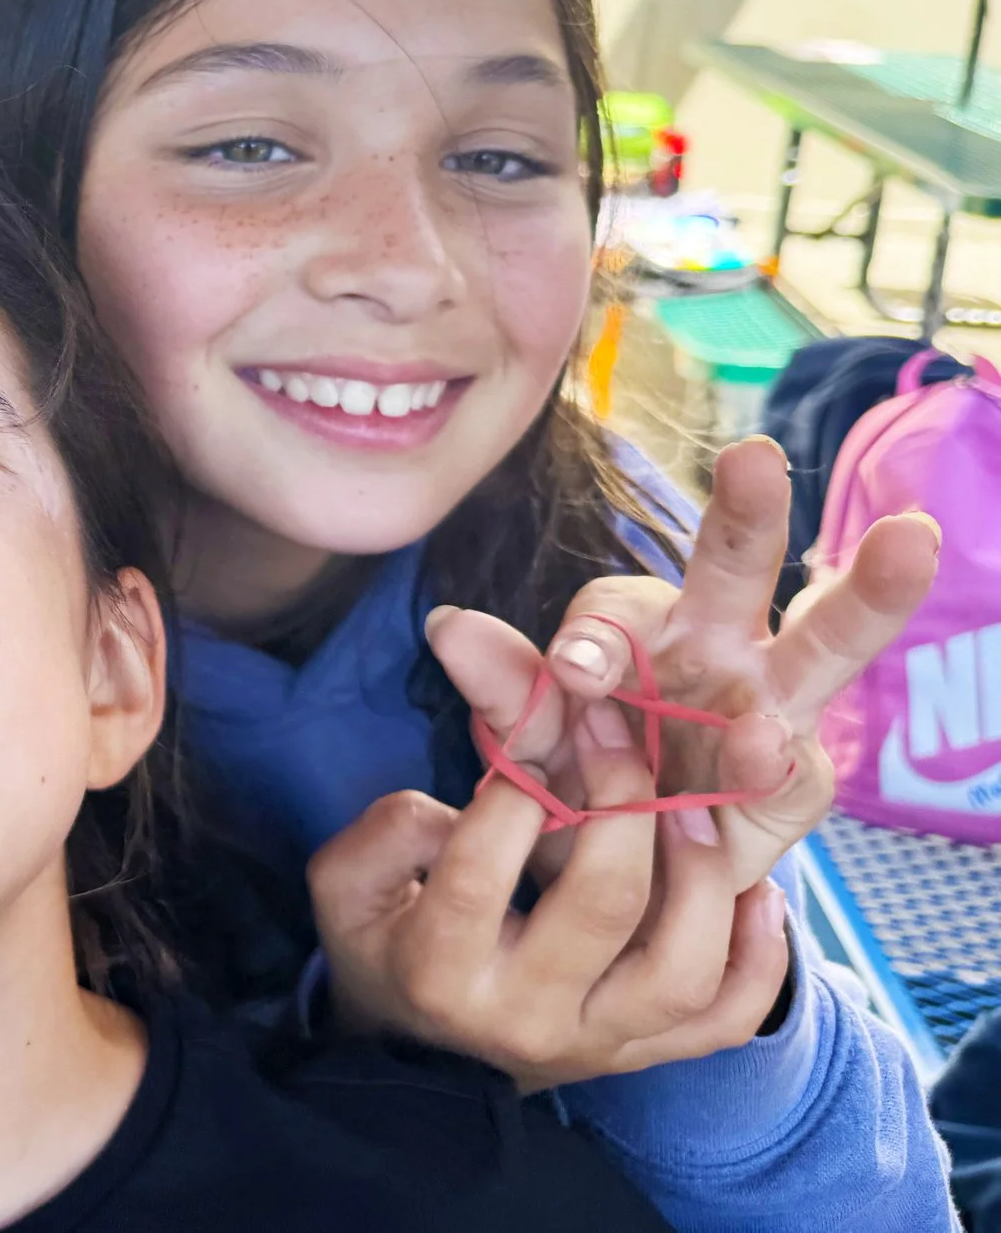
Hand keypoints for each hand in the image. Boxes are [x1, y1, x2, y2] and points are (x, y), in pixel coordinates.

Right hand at [309, 698, 790, 1091]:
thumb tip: (470, 802)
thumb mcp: (345, 882)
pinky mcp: (644, 1055)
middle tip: (619, 734)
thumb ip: (389, 831)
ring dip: (701, 878)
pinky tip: (757, 895)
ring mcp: (596, 1044)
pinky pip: (725, 1020)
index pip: (480, 872)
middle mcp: (525, 1017)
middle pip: (601, 907)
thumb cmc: (384, 940)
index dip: (512, 788)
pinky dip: (760, 960)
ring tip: (694, 810)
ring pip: (682, 972)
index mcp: (439, 970)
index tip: (529, 733)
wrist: (420, 1052)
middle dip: (621, 800)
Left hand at [428, 437, 939, 892]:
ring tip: (905, 541)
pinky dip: (777, 758)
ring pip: (824, 639)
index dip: (592, 640)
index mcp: (634, 631)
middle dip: (750, 512)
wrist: (618, 892)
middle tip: (758, 459)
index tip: (569, 673)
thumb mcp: (528, 748)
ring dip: (868, 591)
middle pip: (736, 567)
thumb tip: (446, 626)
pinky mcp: (790, 785)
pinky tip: (764, 746)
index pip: (613, 611)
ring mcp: (766, 710)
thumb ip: (502, 693)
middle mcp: (711, 649)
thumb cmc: (573, 790)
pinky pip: (796, 766)